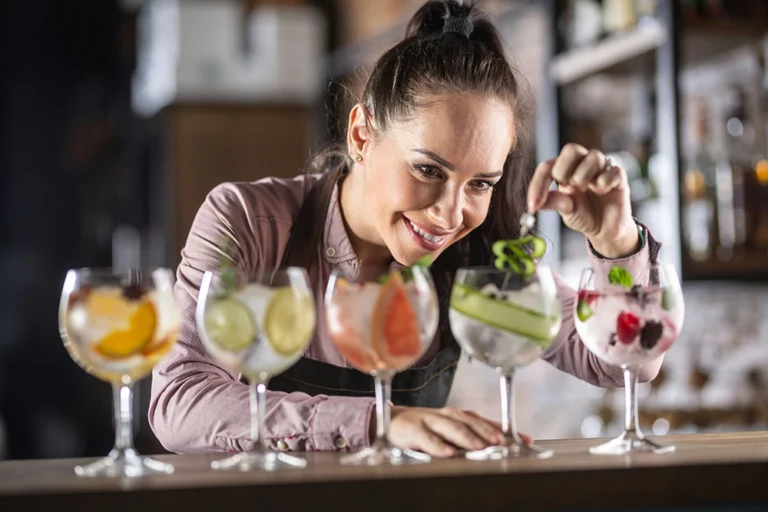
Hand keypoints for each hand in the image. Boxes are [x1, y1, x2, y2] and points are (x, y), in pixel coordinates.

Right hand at [381, 406, 530, 457]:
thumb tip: (499, 447)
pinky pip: (427, 438)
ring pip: (451, 427)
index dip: (503, 429)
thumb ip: (469, 438)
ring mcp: (429, 421)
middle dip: (487, 431)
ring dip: (467, 437)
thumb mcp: (448, 432)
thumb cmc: (424, 428)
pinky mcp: (413, 429)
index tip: (523, 440)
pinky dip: (438, 445)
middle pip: (469, 421)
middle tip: (501, 442)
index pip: (484, 421)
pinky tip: (448, 452)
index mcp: (457, 416)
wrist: (393, 422)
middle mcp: (446, 415)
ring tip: (480, 447)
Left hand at [527, 143, 638, 258]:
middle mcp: (583, 165)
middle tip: (568, 187)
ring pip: (594, 156)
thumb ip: (554, 202)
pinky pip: (613, 170)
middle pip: (571, 149)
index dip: (538, 184)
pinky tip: (602, 191)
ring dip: (585, 176)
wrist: (606, 229)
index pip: (548, 166)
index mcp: (565, 171)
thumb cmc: (585, 215)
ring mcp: (602, 169)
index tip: (533, 206)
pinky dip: (604, 181)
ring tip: (587, 190)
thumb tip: (535, 204)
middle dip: (564, 170)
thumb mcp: (566, 211)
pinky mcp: (619, 177)